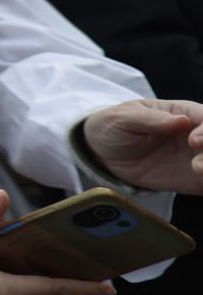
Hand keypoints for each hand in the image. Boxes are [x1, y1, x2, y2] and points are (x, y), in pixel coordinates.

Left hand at [81, 99, 202, 192]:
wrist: (102, 153)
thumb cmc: (114, 126)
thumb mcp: (124, 118)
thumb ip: (151, 119)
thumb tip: (181, 120)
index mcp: (183, 113)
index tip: (194, 141)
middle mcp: (198, 135)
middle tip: (197, 164)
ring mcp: (198, 157)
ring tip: (196, 172)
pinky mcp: (194, 179)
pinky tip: (199, 181)